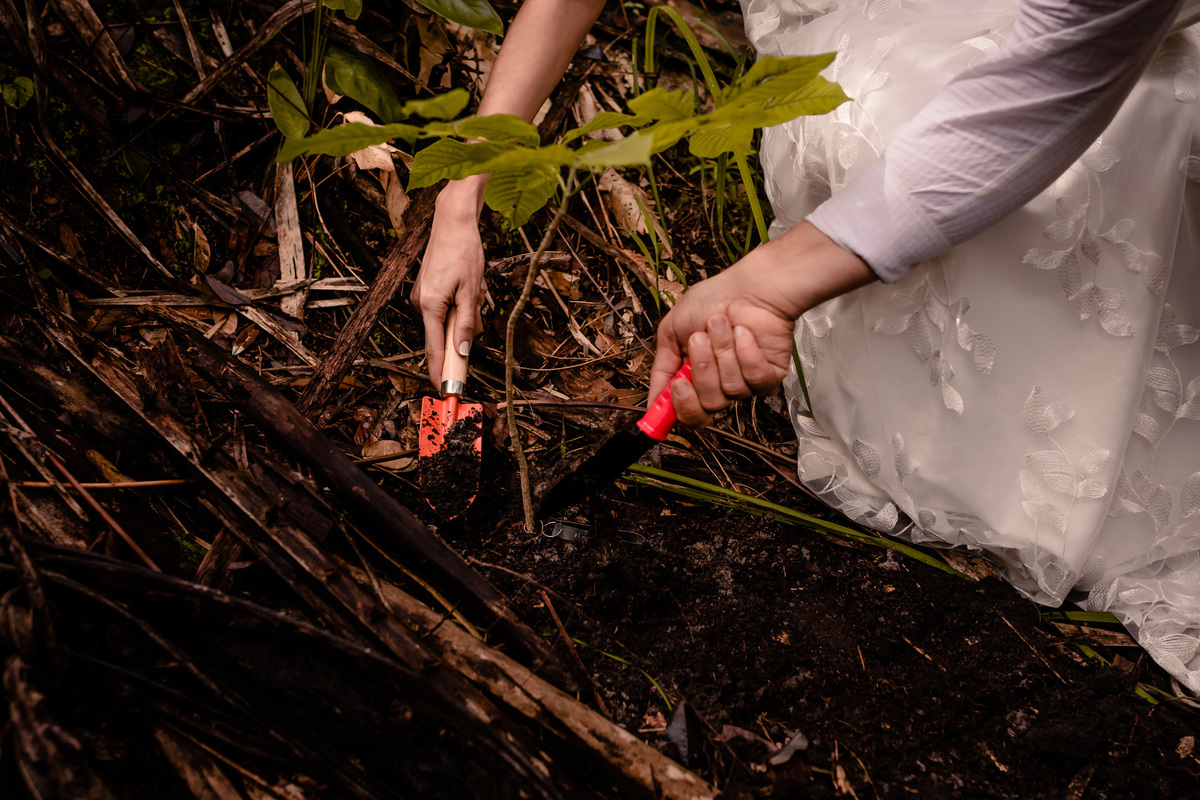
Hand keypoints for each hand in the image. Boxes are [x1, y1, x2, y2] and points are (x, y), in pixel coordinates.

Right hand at [412, 179, 487, 384]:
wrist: (452, 220)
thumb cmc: (464, 251)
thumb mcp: (472, 290)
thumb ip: (467, 323)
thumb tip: (462, 351)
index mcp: (429, 306)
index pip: (434, 349)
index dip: (441, 371)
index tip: (446, 390)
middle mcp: (419, 303)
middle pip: (440, 337)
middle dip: (461, 335)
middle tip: (476, 307)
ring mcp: (420, 296)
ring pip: (445, 322)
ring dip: (463, 315)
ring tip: (473, 287)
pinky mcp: (425, 290)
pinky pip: (443, 309)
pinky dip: (458, 305)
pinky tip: (467, 285)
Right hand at [648, 221, 876, 426]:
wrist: (748, 285)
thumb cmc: (714, 299)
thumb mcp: (671, 330)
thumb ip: (661, 368)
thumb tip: (653, 400)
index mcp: (696, 378)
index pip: (689, 414)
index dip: (681, 407)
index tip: (677, 388)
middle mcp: (720, 384)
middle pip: (709, 406)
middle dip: (703, 369)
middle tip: (699, 340)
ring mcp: (746, 382)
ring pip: (731, 390)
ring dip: (723, 351)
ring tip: (722, 325)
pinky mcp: (770, 376)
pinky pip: (755, 379)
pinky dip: (746, 352)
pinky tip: (744, 332)